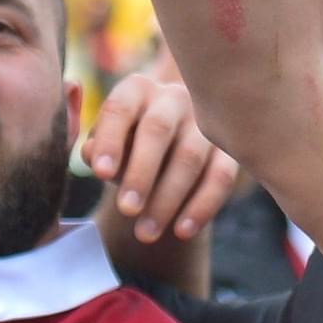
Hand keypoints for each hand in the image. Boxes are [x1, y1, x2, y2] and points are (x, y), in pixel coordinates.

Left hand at [82, 69, 237, 245]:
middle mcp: (173, 97)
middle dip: (142, 173)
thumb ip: (95, 149)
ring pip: (190, 157)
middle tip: (127, 210)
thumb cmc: (124, 149)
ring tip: (146, 233)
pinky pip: (221, 177)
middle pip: (158, 130)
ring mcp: (206, 122)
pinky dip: (202, 207)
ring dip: (167, 199)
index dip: (110, 140)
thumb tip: (92, 154)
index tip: (100, 173)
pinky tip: (182, 231)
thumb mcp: (104, 146)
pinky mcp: (230, 149)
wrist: (163, 158)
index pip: (119, 109)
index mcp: (136, 90)